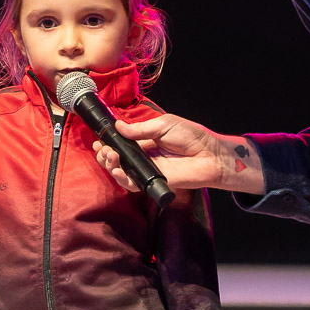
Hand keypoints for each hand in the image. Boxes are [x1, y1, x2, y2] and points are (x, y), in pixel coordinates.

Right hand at [91, 112, 262, 194]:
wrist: (209, 154)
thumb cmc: (192, 137)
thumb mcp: (164, 125)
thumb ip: (140, 129)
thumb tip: (118, 126)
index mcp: (144, 141)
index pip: (120, 143)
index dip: (108, 142)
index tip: (100, 139)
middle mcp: (143, 156)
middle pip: (116, 159)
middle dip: (104, 154)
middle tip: (103, 149)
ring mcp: (147, 170)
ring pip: (120, 172)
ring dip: (110, 165)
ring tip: (110, 157)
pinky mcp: (153, 182)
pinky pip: (133, 184)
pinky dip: (122, 179)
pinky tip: (119, 171)